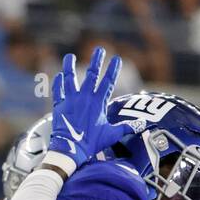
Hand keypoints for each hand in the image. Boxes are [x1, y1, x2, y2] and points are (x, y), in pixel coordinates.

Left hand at [49, 45, 143, 167]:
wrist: (70, 150)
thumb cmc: (91, 143)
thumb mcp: (111, 135)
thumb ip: (126, 128)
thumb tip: (142, 125)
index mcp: (98, 102)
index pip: (108, 81)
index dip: (113, 69)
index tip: (117, 58)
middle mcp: (85, 97)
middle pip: (92, 73)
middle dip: (97, 60)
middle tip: (99, 49)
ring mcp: (71, 99)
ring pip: (70, 77)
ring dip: (70, 65)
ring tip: (70, 57)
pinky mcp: (59, 105)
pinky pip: (58, 90)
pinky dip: (58, 82)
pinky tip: (59, 76)